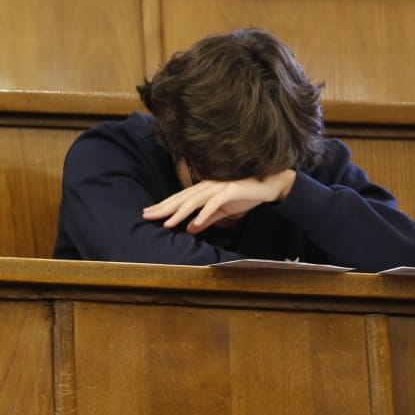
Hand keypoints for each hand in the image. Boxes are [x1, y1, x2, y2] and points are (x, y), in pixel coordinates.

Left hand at [142, 170, 296, 234]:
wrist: (268, 185)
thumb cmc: (243, 196)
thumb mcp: (221, 211)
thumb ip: (205, 220)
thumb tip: (189, 229)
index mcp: (203, 191)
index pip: (179, 199)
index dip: (163, 206)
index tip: (147, 213)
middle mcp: (207, 187)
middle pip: (181, 199)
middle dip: (163, 208)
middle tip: (146, 216)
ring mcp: (218, 188)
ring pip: (194, 201)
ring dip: (180, 213)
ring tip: (167, 223)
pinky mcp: (230, 191)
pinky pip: (215, 204)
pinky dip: (205, 214)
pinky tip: (195, 223)